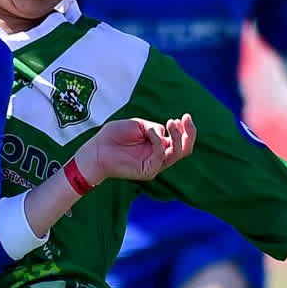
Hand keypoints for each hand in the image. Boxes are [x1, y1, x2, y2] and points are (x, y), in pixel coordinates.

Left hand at [73, 116, 194, 184]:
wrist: (97, 149)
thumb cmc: (114, 136)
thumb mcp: (138, 125)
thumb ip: (154, 128)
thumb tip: (165, 131)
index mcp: (158, 145)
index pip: (180, 141)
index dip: (186, 129)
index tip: (185, 116)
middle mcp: (159, 156)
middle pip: (184, 149)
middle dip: (189, 133)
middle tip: (186, 118)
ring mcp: (154, 165)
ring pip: (177, 154)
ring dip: (177, 137)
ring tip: (171, 123)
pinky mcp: (147, 171)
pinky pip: (160, 157)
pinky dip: (159, 143)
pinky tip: (151, 133)